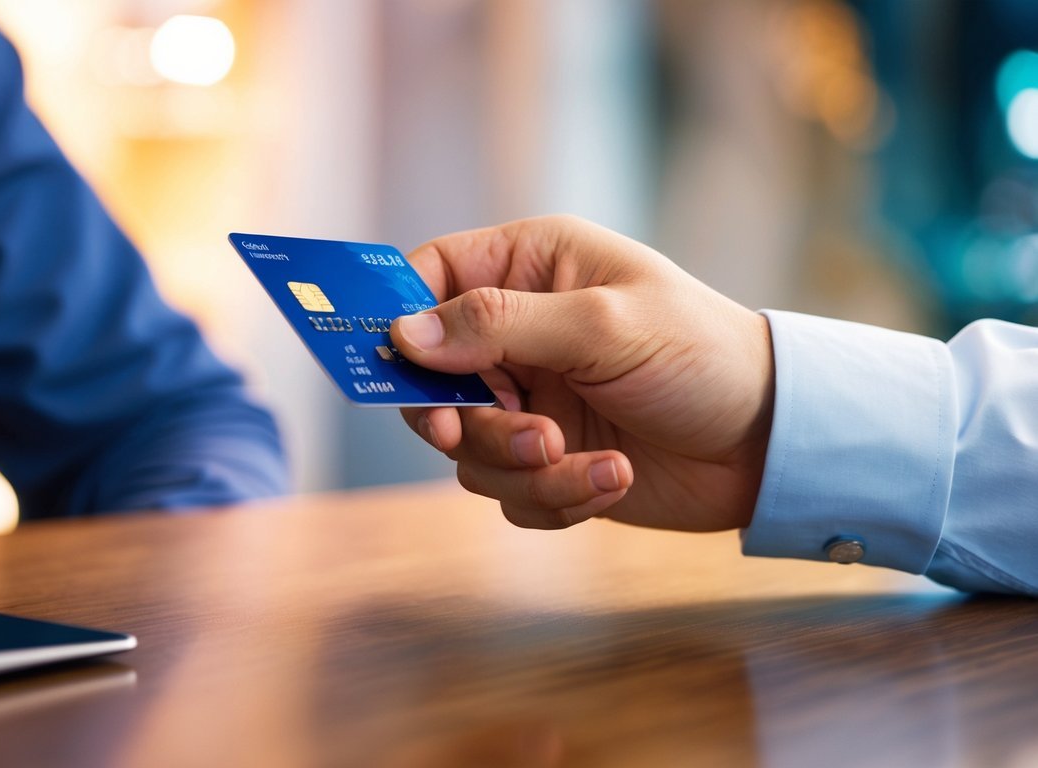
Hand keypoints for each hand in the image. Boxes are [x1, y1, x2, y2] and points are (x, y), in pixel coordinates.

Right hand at [390, 215, 773, 530]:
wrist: (770, 444)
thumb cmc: (701, 355)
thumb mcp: (602, 324)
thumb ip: (500, 324)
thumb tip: (404, 335)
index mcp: (529, 269)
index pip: (430, 277)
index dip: (397, 316)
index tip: (392, 361)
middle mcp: (519, 335)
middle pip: (431, 379)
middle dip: (460, 417)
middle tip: (471, 433)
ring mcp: (530, 401)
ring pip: (467, 448)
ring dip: (519, 464)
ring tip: (581, 457)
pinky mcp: (548, 462)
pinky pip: (509, 493)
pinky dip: (554, 497)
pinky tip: (613, 478)